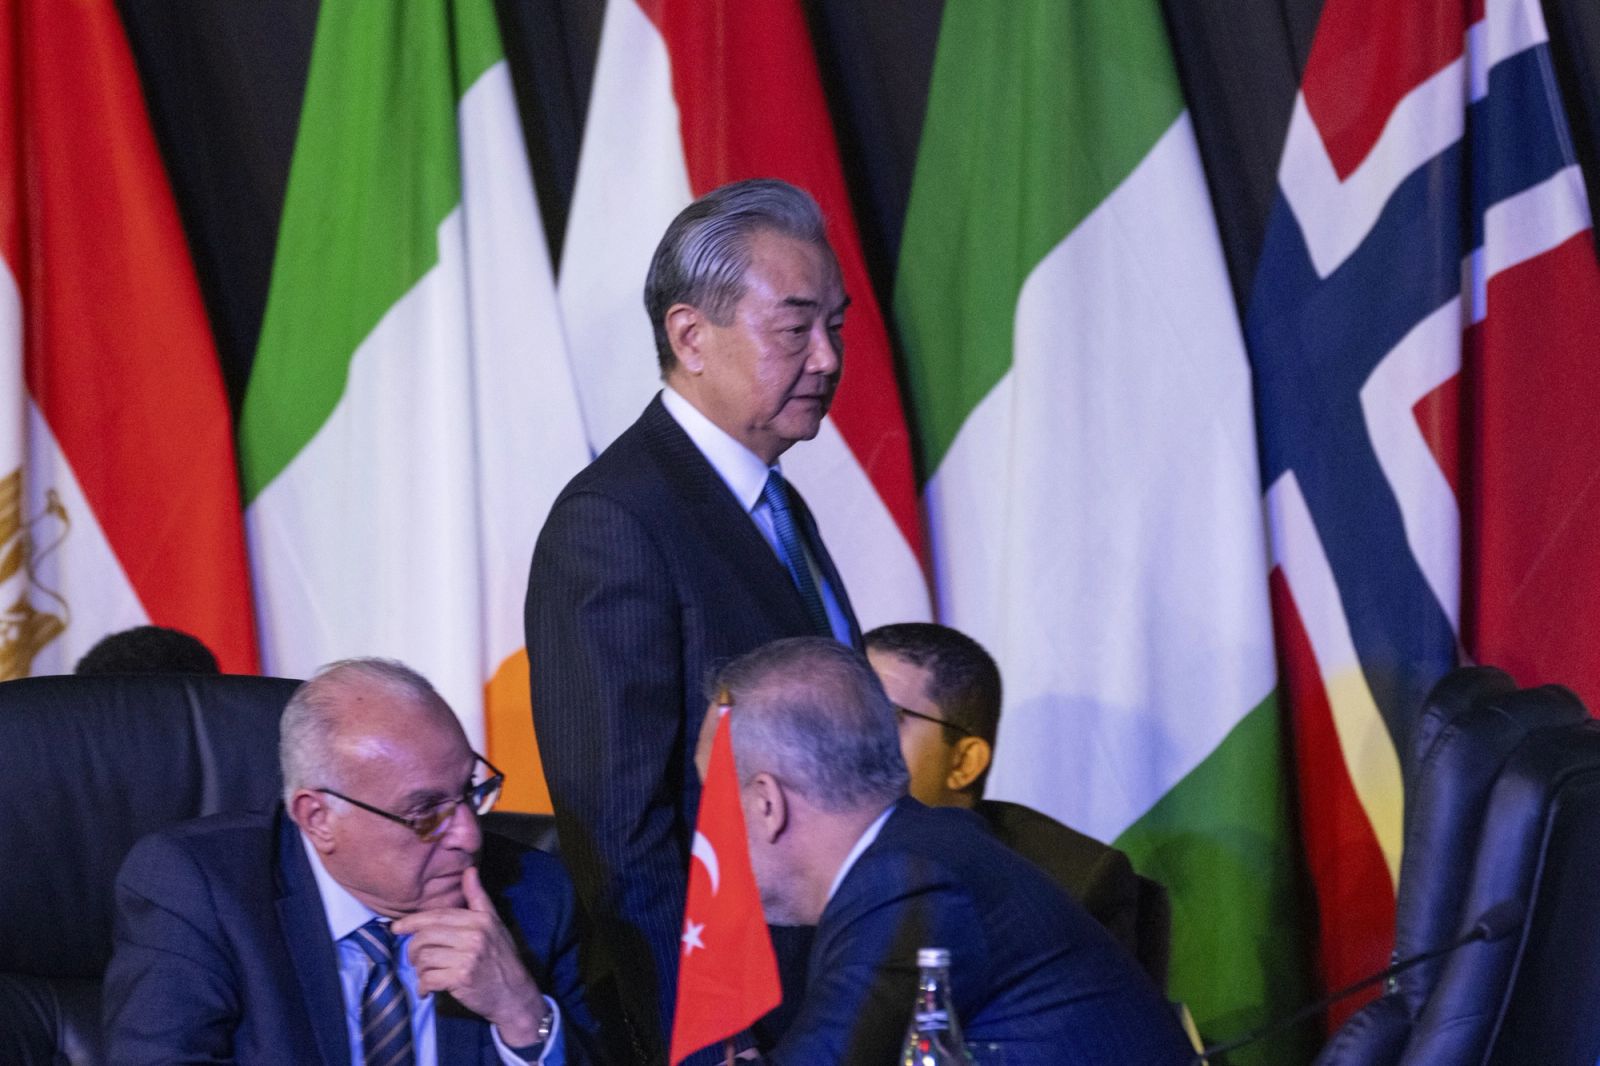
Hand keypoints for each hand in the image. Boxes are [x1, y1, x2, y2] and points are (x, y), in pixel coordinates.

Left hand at [391, 866, 549, 1045]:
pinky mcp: (462, 979)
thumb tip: (470, 869)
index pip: (437, 916)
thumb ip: (478, 897)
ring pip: (424, 958)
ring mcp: (468, 958)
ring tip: (426, 973)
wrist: (515, 994)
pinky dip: (423, 986)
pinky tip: (428, 989)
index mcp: (479, 920)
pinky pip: (428, 978)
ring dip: (419, 969)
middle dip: (413, 948)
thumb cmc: (501, 958)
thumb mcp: (494, 923)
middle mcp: (474, 936)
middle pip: (426, 936)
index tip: (396, 928)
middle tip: (415, 958)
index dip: (413, 921)